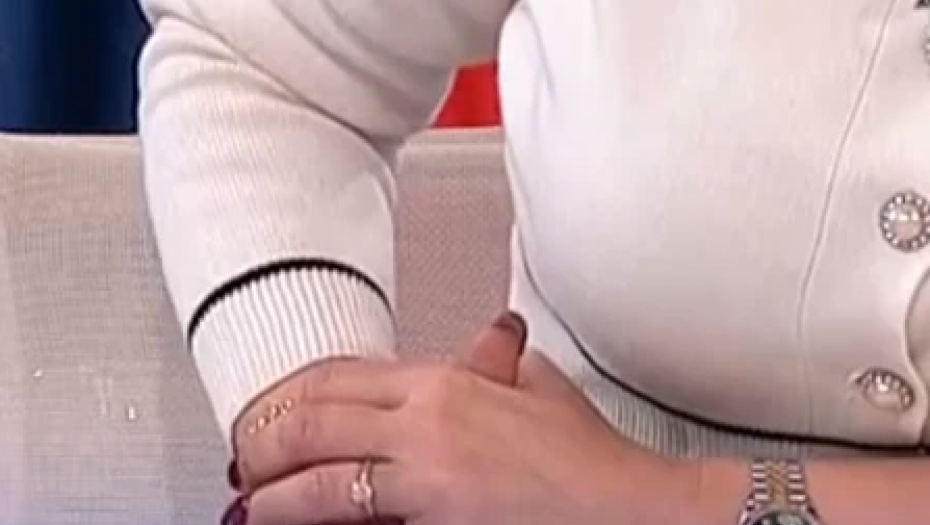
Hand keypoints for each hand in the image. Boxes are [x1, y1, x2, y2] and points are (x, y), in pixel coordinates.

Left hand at [241, 315, 697, 524]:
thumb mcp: (538, 390)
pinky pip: (361, 524)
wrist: (628, 511)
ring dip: (272, 498)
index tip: (267, 413)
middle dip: (261, 444)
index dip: (288, 395)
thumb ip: (497, 364)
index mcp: (444, 384)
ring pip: (320, 483)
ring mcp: (428, 482)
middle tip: (243, 463)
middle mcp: (426, 427)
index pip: (337, 376)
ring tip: (252, 507)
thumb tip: (491, 341)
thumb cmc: (588, 459)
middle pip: (312, 423)